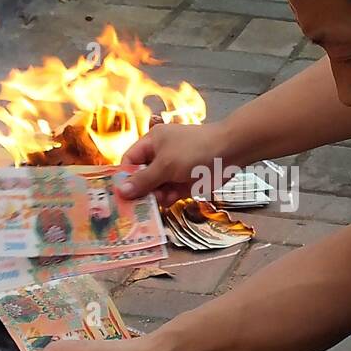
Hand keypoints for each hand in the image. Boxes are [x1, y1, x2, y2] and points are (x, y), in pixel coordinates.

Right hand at [118, 121, 232, 205]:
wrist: (230, 152)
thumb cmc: (194, 151)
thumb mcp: (165, 165)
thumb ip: (143, 180)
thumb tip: (120, 191)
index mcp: (151, 143)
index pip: (129, 161)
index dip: (125, 177)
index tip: (121, 195)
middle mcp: (160, 156)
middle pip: (142, 178)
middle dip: (141, 191)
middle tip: (137, 207)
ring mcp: (173, 170)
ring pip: (156, 189)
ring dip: (157, 196)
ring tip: (162, 200)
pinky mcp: (185, 182)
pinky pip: (171, 194)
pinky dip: (170, 198)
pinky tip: (174, 199)